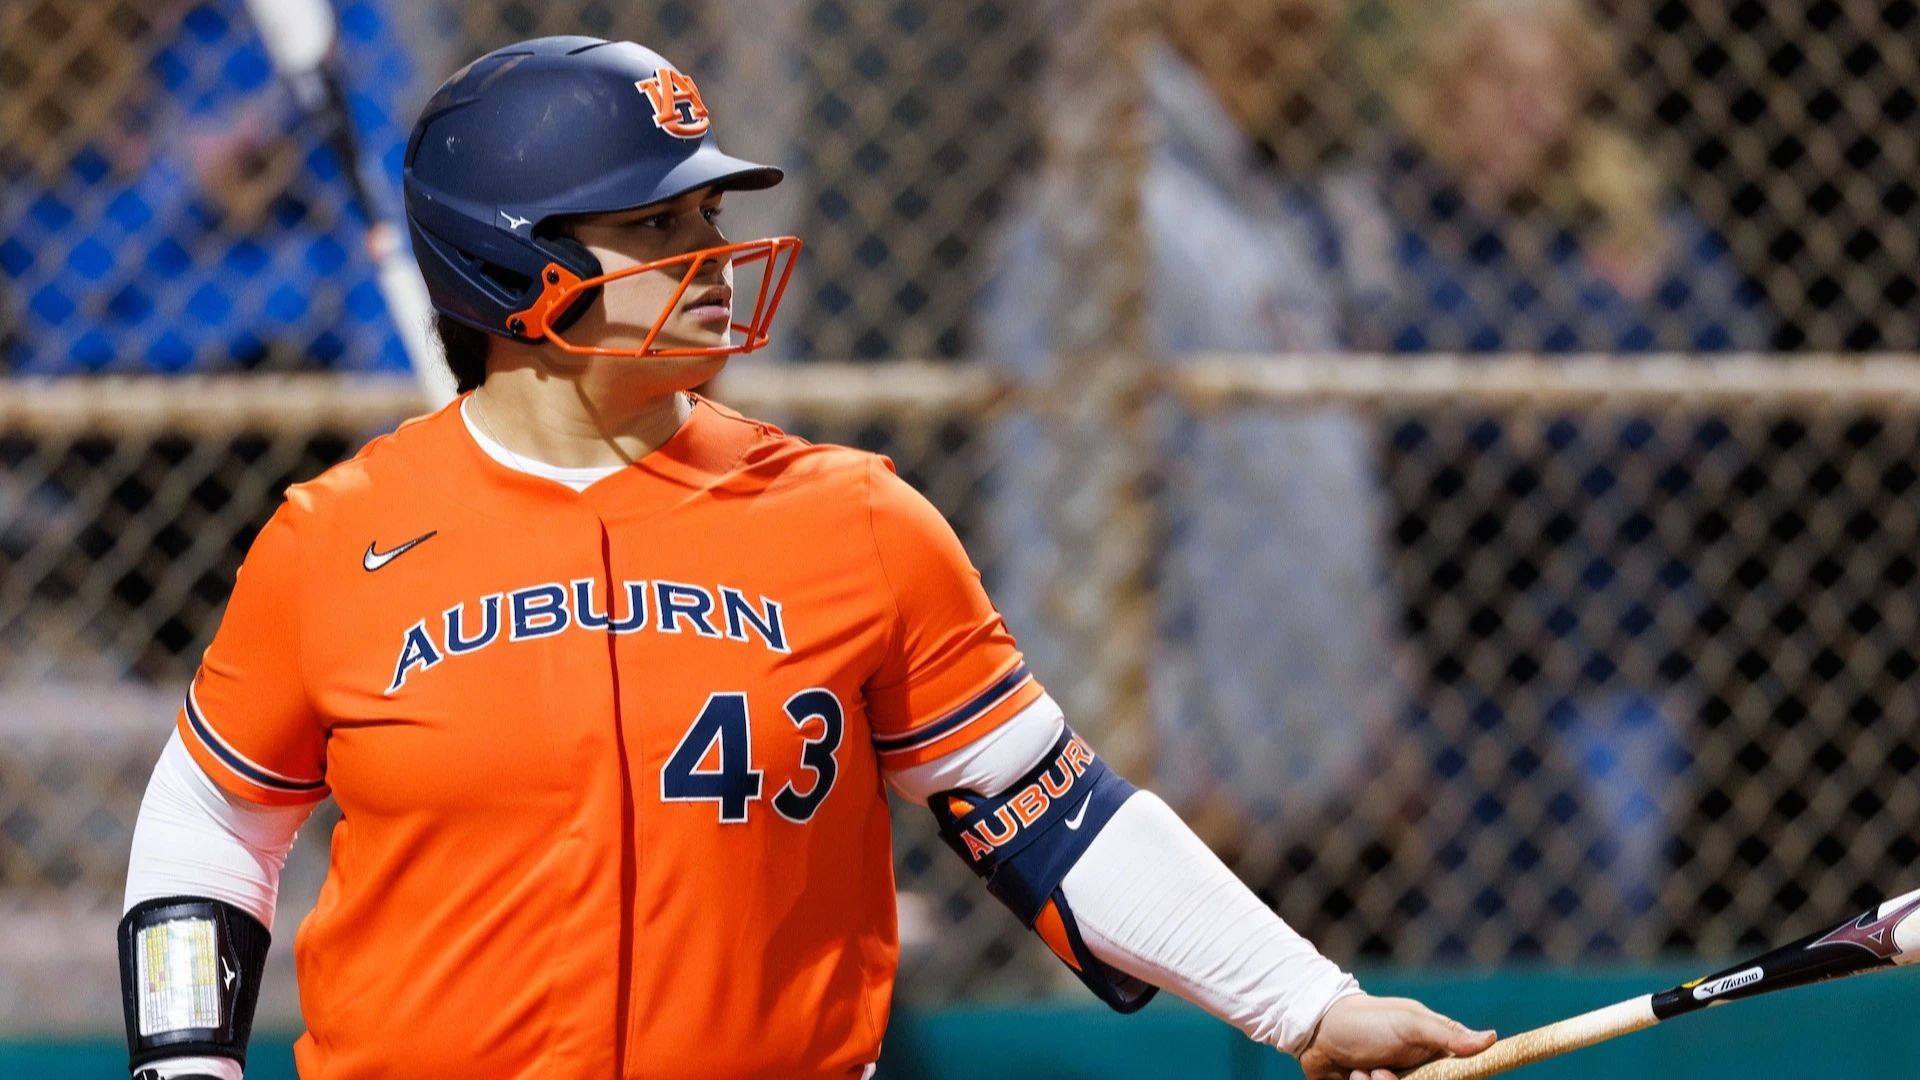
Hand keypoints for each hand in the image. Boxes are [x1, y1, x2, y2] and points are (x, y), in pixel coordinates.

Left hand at [1296, 993, 1496, 1079]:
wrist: (1319, 1029)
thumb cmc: (1369, 1019)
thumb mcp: (1411, 1024)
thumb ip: (1448, 1034)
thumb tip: (1491, 1038)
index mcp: (1437, 1059)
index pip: (1459, 1078)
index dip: (1451, 1079)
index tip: (1426, 1076)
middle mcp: (1420, 1076)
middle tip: (1380, 1073)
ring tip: (1363, 1073)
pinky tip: (1353, 1076)